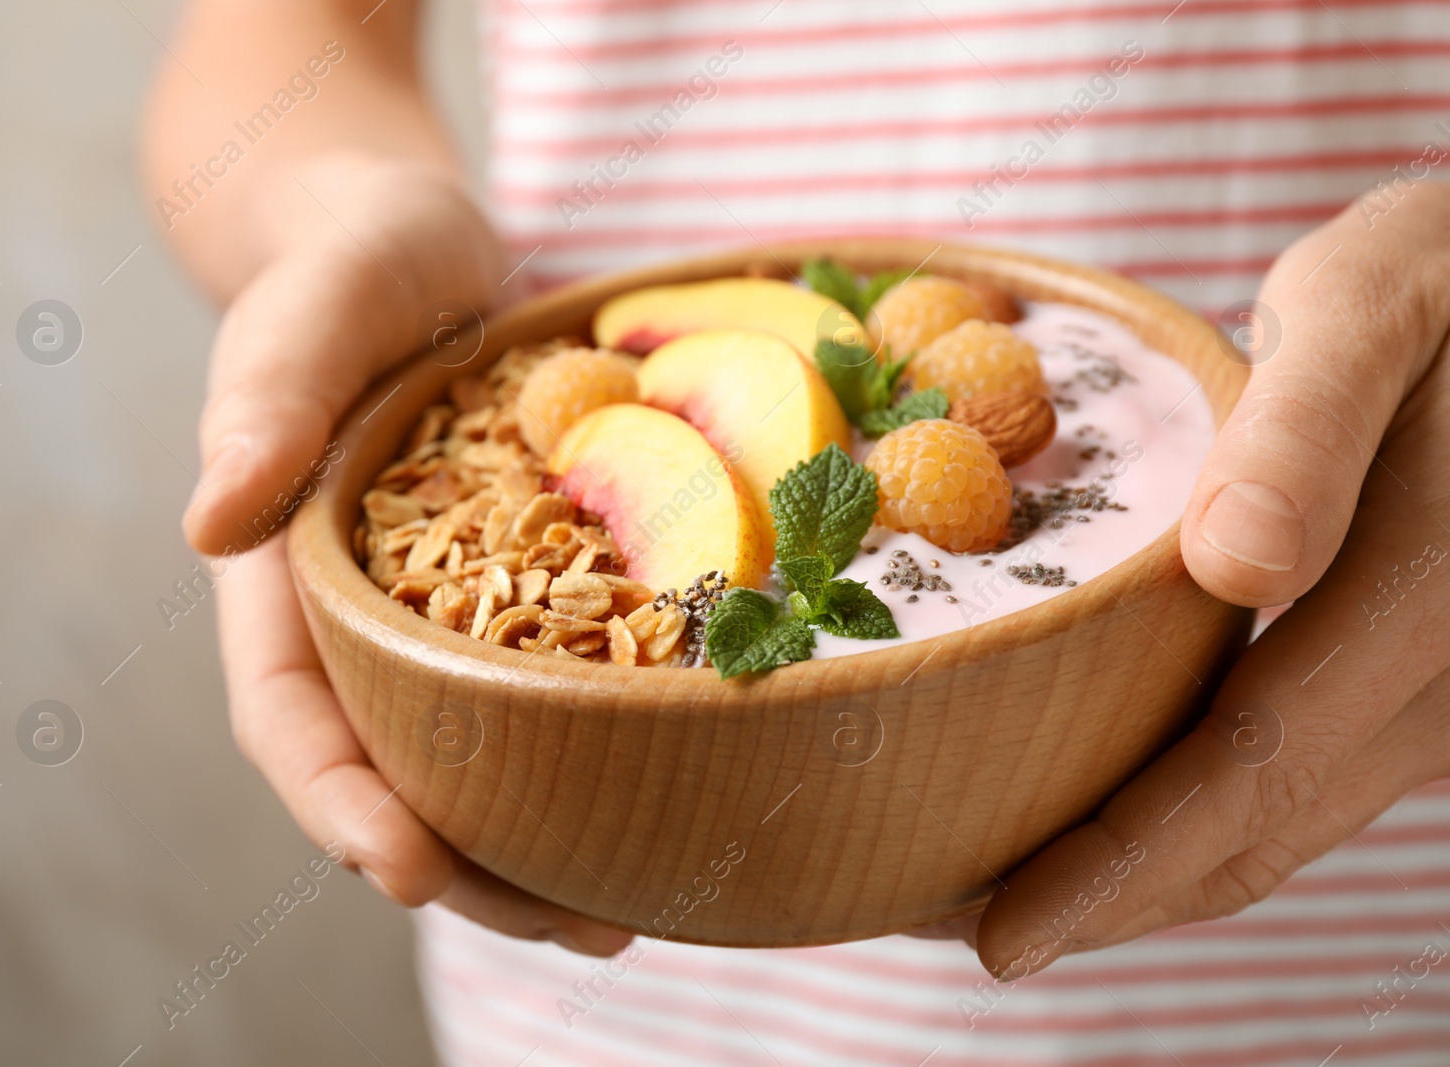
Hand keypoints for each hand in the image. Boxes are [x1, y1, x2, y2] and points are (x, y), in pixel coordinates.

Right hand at [189, 155, 632, 956]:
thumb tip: (208, 525)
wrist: (413, 246)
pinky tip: (680, 781)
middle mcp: (366, 621)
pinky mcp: (527, 585)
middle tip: (580, 923)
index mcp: (287, 580)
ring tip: (642, 904)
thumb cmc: (342, 269)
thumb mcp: (303, 316)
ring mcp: (449, 612)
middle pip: (402, 772)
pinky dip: (602, 742)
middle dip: (474, 865)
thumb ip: (260, 402)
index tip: (407, 870)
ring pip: (486, 752)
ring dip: (549, 835)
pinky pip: (559, 682)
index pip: (295, 720)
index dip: (341, 804)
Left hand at [973, 182, 1449, 977]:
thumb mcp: (1374, 306)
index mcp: (1429, 589)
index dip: (1124, 860)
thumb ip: (1311, 430)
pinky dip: (1198, 829)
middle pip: (1262, 829)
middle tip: (950, 929)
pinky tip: (1110, 827)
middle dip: (1107, 897)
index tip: (1001, 933)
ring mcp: (1440, 694)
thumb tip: (1240, 567)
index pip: (1256, 759)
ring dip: (1147, 883)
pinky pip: (1305, 787)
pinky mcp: (1415, 687)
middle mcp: (1447, 674)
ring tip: (1005, 899)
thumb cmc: (1440, 277)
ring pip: (1286, 829)